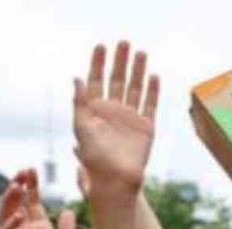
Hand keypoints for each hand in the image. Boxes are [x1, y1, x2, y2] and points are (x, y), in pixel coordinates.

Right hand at [0, 169, 79, 228]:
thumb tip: (68, 211)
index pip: (31, 204)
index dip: (31, 187)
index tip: (32, 170)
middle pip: (15, 205)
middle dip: (17, 187)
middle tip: (22, 172)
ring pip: (4, 217)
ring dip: (9, 201)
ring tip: (17, 186)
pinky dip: (10, 226)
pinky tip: (20, 216)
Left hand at [74, 42, 159, 196]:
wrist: (115, 181)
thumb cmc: (94, 160)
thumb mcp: (81, 128)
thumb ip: (80, 103)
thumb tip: (77, 77)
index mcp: (95, 112)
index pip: (96, 81)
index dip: (97, 64)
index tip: (100, 46)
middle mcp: (113, 113)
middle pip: (117, 81)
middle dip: (120, 61)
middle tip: (123, 42)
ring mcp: (130, 119)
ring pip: (135, 89)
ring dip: (138, 70)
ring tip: (140, 52)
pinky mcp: (145, 128)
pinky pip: (150, 105)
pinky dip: (153, 91)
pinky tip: (154, 76)